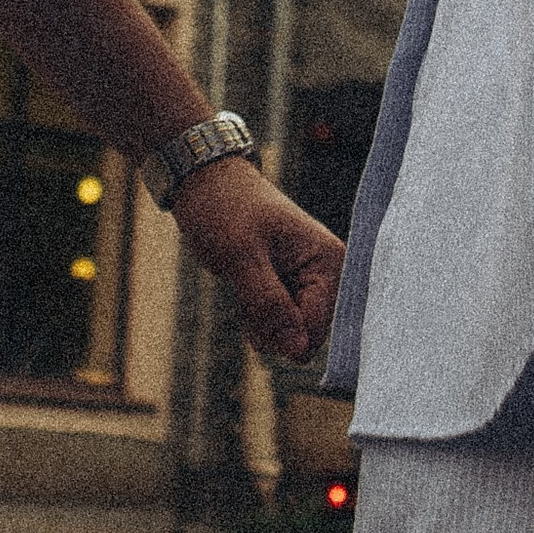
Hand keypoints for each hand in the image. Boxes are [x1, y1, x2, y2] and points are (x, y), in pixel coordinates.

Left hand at [167, 155, 346, 364]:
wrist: (204, 181)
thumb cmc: (224, 209)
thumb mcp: (241, 257)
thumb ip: (270, 305)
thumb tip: (298, 351)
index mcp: (329, 260)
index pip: (315, 328)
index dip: (280, 332)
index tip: (250, 310)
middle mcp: (328, 272)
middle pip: (305, 335)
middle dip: (271, 325)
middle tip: (245, 291)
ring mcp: (309, 279)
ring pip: (290, 332)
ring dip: (261, 320)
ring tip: (244, 283)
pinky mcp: (290, 285)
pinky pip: (279, 322)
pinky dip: (257, 315)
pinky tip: (245, 288)